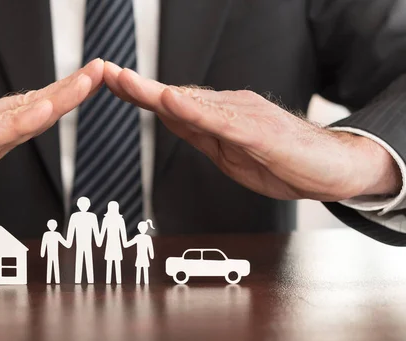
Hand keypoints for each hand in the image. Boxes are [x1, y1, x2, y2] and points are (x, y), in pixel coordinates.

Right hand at [0, 59, 104, 210]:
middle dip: (74, 88)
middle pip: (40, 105)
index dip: (68, 95)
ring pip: (24, 113)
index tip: (93, 80)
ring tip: (86, 81)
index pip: (39, 110)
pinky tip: (43, 110)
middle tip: (101, 69)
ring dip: (59, 97)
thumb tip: (21, 122)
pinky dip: (21, 121)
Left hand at [104, 62, 400, 200]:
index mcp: (219, 116)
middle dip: (137, 86)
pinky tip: (173, 102)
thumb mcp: (229, 153)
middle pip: (176, 97)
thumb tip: (170, 119)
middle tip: (104, 72)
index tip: (110, 81)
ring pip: (193, 103)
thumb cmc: (284, 162)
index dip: (139, 92)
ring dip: (155, 92)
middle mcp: (229, 108)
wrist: (333, 169)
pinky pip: (222, 122)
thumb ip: (201, 134)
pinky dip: (194, 112)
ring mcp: (245, 117)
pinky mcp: (260, 133)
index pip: (173, 103)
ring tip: (125, 81)